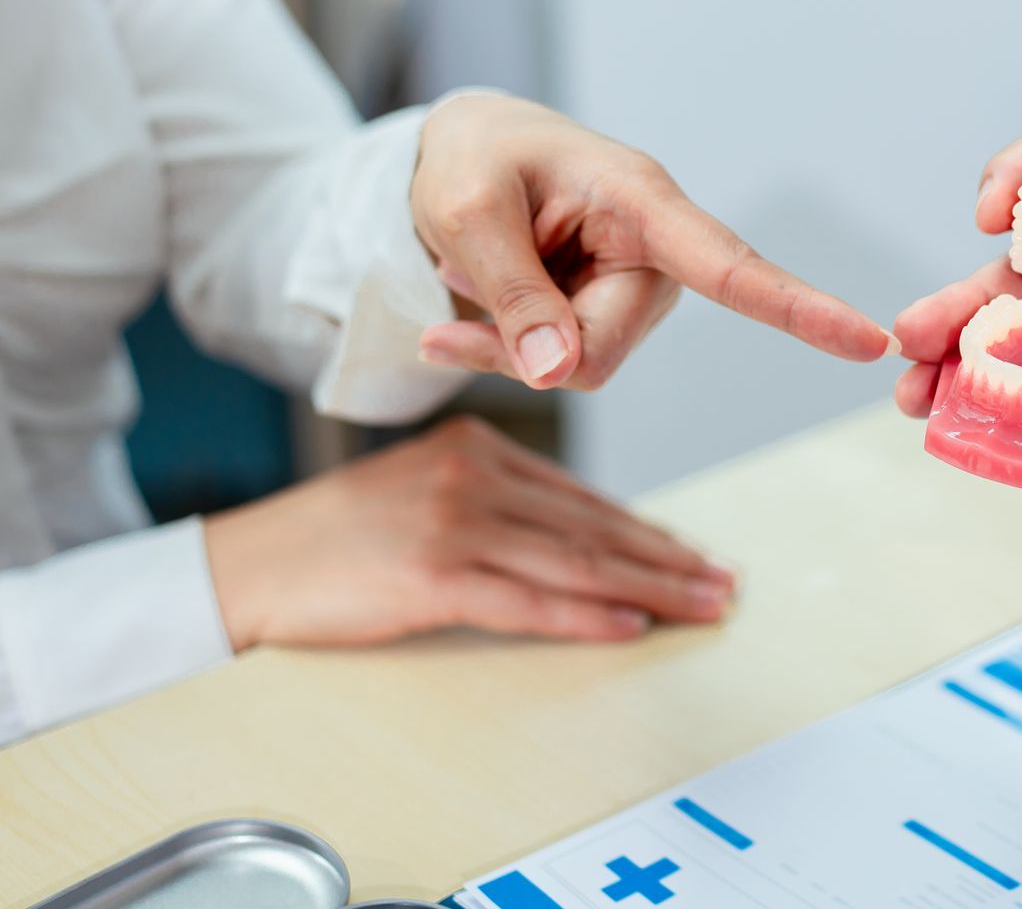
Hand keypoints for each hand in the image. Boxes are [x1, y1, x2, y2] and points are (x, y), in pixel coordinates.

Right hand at [202, 416, 734, 649]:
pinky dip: (586, 616)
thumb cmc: (336, 536)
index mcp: (478, 447)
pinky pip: (530, 600)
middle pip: (593, 526)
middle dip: (666, 558)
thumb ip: (498, 500)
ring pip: (577, 560)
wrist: (248, 564)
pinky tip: (630, 624)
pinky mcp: (434, 575)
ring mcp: (456, 524)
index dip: (646, 529)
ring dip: (649, 588)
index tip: (692, 553)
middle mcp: (476, 476)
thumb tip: (581, 536)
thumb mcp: (425, 488)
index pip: (583, 497)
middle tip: (722, 581)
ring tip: (700, 605)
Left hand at [410, 94, 894, 389]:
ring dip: (510, 342)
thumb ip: (509, 293)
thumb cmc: (475, 160)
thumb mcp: (465, 212)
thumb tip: (557, 375)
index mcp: (642, 201)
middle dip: (527, 343)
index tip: (870, 341)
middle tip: (451, 302)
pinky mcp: (610, 312)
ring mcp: (636, 287)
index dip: (801, 308)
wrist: (461, 152)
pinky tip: (469, 302)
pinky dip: (505, 346)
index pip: (732, 265)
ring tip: (470, 270)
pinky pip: (562, 363)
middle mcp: (656, 250)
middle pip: (606, 346)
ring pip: (581, 363)